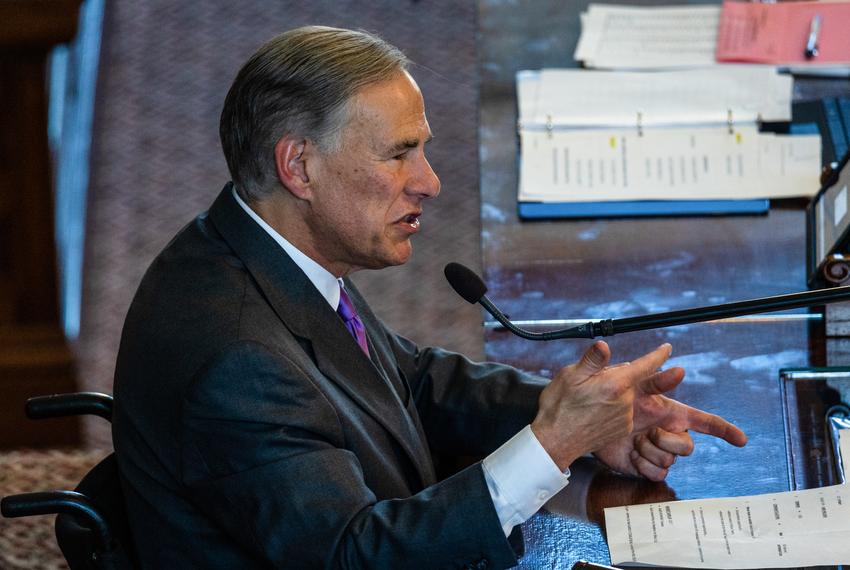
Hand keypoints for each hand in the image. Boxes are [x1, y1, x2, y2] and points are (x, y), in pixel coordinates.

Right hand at [531, 341, 675, 470]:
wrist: (556, 441)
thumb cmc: (560, 407)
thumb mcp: (570, 376)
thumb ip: (592, 360)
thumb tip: (604, 346)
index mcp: (615, 384)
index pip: (644, 366)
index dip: (658, 355)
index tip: (667, 349)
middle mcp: (625, 402)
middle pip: (628, 380)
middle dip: (615, 377)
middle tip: (590, 382)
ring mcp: (625, 418)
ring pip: (624, 396)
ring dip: (613, 393)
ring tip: (588, 400)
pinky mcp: (621, 430)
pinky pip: (622, 411)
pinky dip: (611, 408)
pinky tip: (592, 412)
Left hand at [593, 350, 747, 480]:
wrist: (588, 422)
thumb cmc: (609, 398)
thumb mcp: (630, 383)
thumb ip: (655, 377)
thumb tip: (679, 368)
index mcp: (670, 413)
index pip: (705, 421)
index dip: (724, 429)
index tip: (742, 439)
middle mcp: (668, 433)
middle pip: (688, 446)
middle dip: (668, 440)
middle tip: (646, 432)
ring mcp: (658, 451)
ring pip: (670, 460)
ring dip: (649, 451)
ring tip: (632, 441)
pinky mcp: (645, 467)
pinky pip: (657, 474)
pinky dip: (643, 465)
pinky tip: (630, 455)